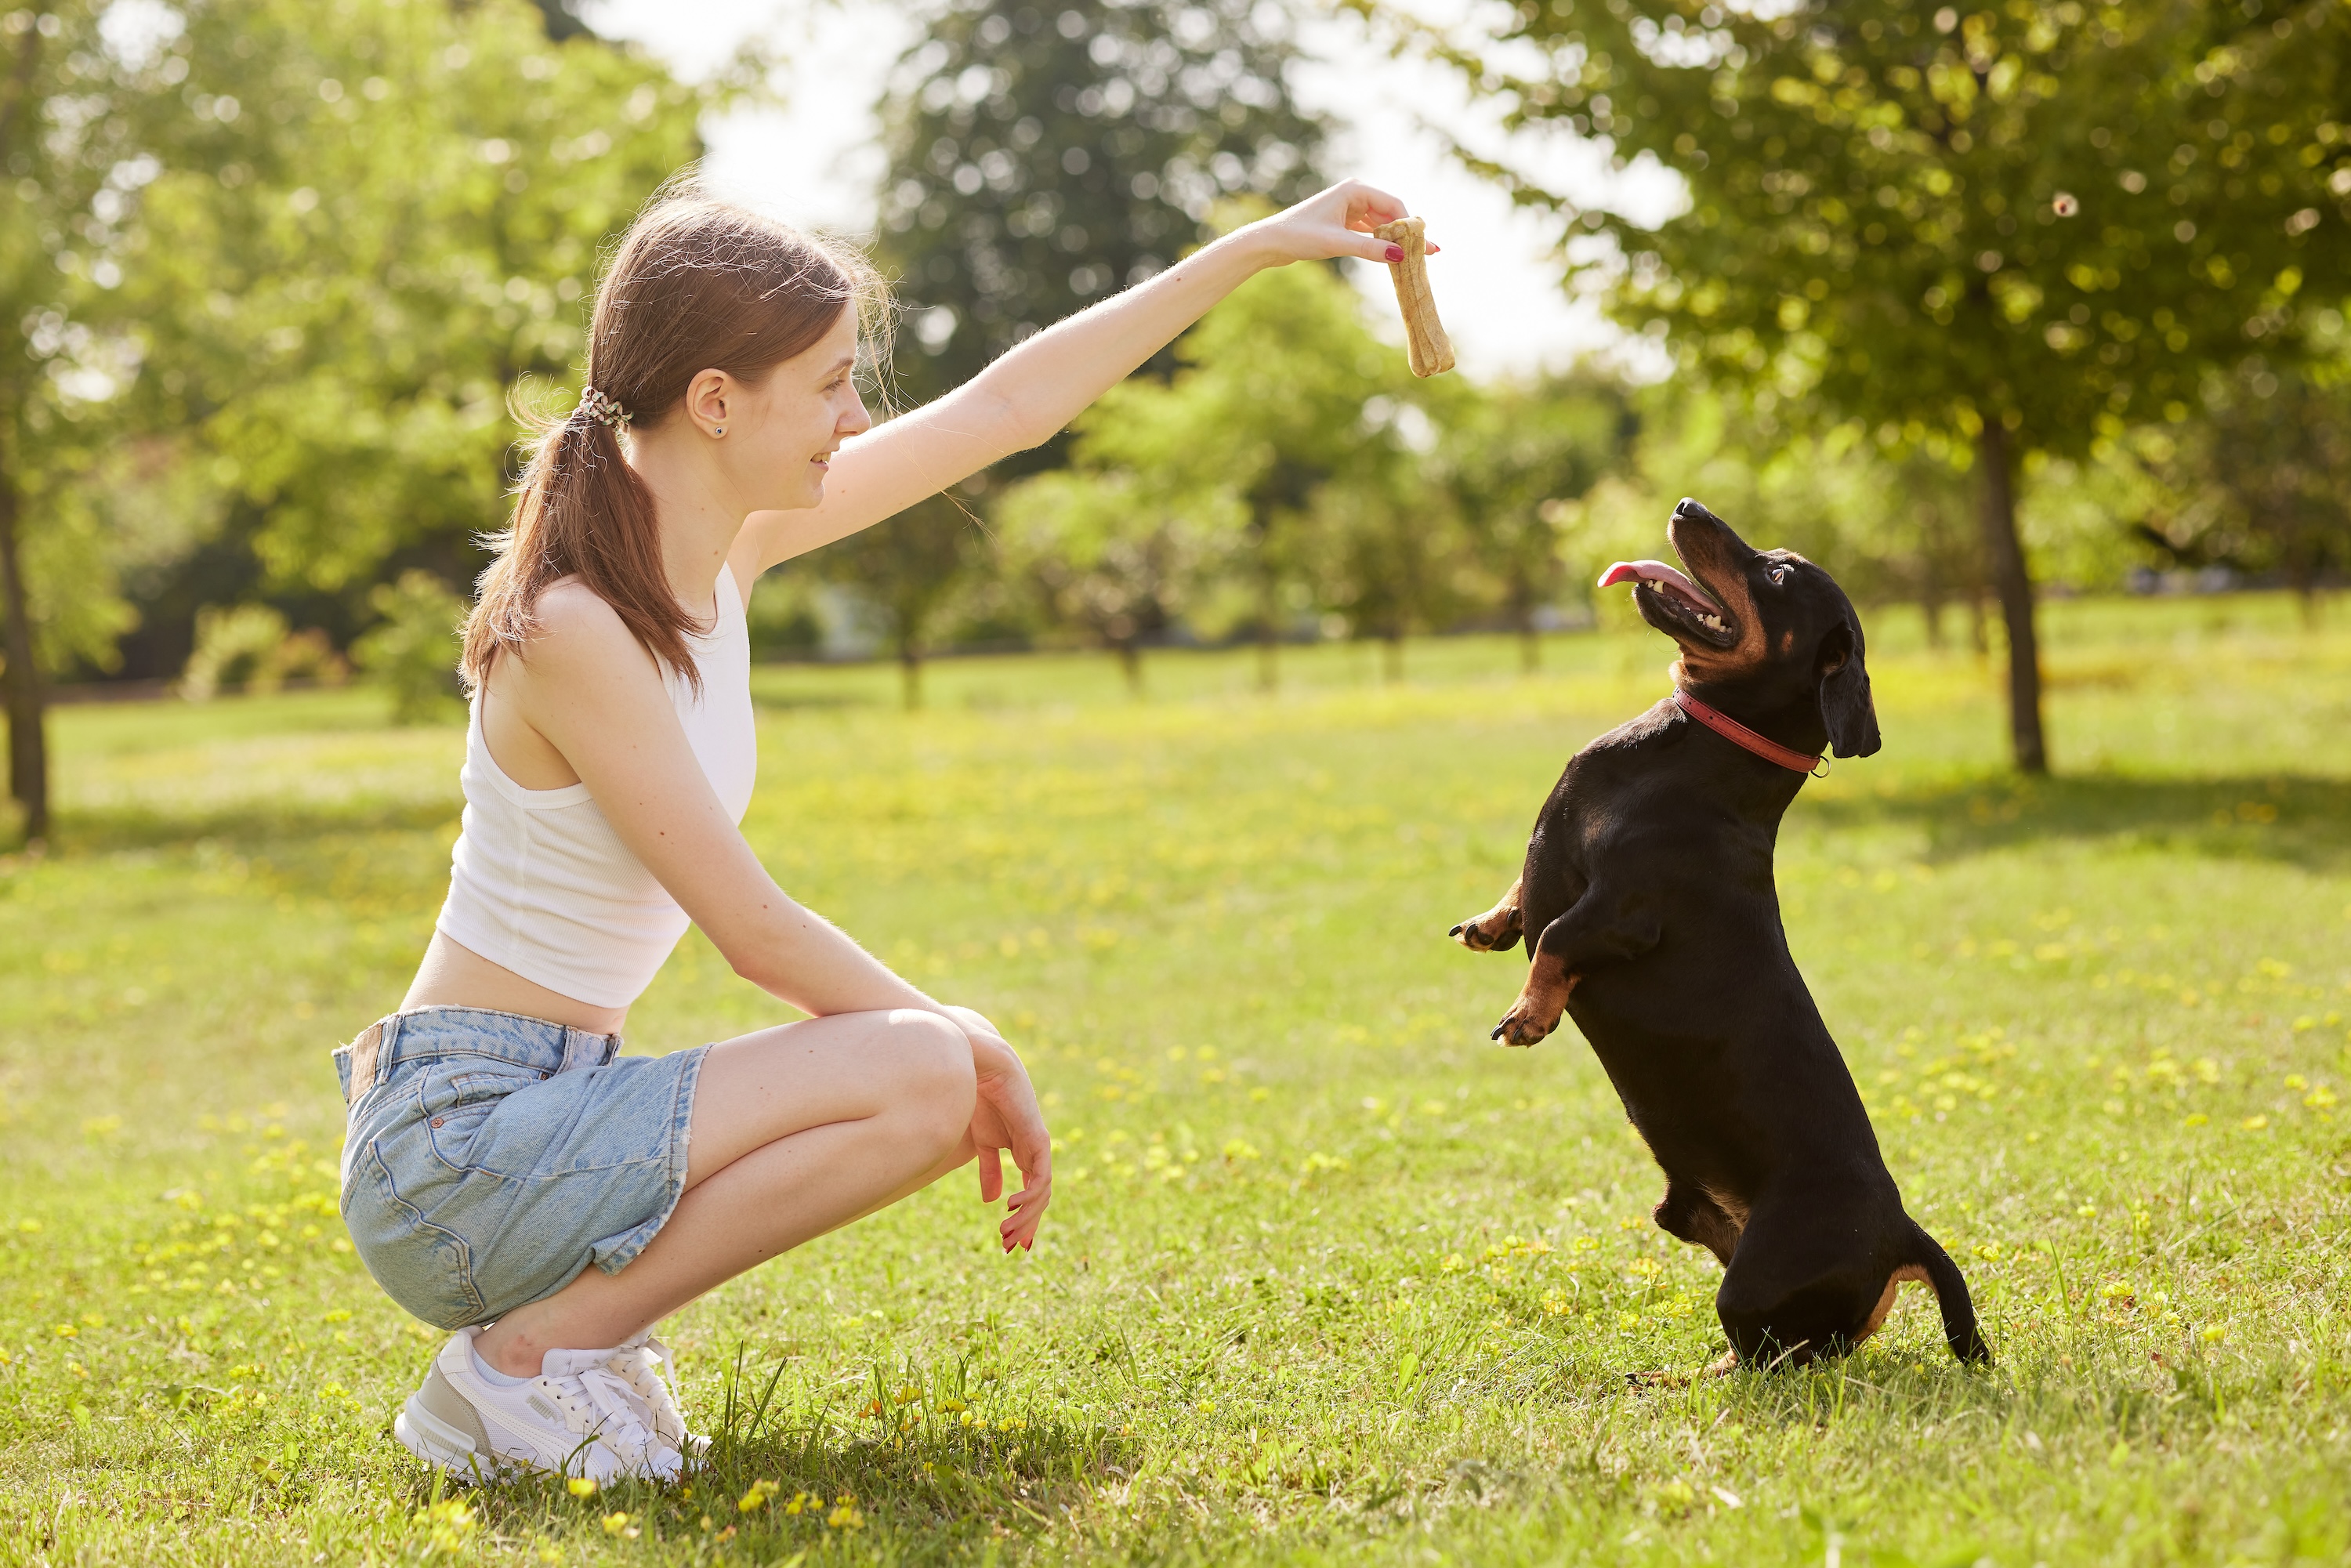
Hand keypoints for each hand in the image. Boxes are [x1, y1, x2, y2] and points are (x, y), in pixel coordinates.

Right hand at [940, 1006, 1052, 1251]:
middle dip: (1025, 1224)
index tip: (1011, 1243)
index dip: (1023, 1218)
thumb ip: (990, 1170)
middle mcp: (1035, 1151)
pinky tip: (1010, 1206)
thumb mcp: (982, 1142)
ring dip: (1025, 1216)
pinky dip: (1028, 1195)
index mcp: (1023, 1151)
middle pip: (1038, 1197)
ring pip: (1041, 1192)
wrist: (979, 1066)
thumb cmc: (979, 1097)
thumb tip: (991, 1200)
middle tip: (1011, 1248)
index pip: (1031, 1191)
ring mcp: (1038, 1145)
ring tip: (1007, 1233)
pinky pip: (1039, 1175)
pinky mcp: (1036, 1138)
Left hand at [1243, 179, 1438, 267]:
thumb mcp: (1337, 244)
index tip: (1424, 244)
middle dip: (1407, 234)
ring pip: (1381, 225)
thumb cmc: (1299, 236)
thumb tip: (1400, 256)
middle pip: (1390, 214)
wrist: (1270, 242)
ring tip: (1417, 257)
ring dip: (1396, 241)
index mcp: (1354, 190)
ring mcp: (1350, 209)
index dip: (1409, 225)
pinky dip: (1381, 244)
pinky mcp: (1344, 223)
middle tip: (1431, 252)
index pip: (1393, 205)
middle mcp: (1354, 195)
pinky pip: (1370, 233)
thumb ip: (1370, 249)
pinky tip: (1395, 257)